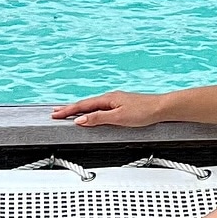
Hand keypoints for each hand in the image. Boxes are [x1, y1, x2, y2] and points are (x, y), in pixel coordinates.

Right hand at [50, 90, 165, 128]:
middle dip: (69, 109)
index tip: (55, 115)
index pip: (83, 106)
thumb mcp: (118, 118)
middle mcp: (110, 98)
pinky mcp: (121, 105)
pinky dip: (90, 110)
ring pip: (92, 105)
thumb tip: (80, 119)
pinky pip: (100, 107)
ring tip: (68, 112)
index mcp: (107, 99)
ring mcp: (115, 101)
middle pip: (85, 104)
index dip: (68, 111)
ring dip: (79, 109)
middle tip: (55, 113)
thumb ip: (98, 118)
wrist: (161, 108)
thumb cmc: (143, 112)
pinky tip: (90, 113)